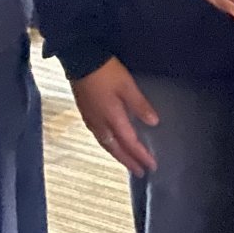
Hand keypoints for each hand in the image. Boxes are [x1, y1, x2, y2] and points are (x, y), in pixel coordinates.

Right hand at [71, 57, 157, 175]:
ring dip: (118, 155)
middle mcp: (100, 124)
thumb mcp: (127, 85)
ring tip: (128, 162)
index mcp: (112, 118)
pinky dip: (108, 145)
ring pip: (106, 144)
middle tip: (140, 172)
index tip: (152, 165)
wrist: (79, 60)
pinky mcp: (85, 113)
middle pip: (116, 149)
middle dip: (129, 161)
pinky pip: (99, 137)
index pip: (130, 143)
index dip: (141, 155)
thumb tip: (154, 123)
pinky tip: (111, 144)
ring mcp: (91, 119)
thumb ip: (140, 105)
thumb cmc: (105, 71)